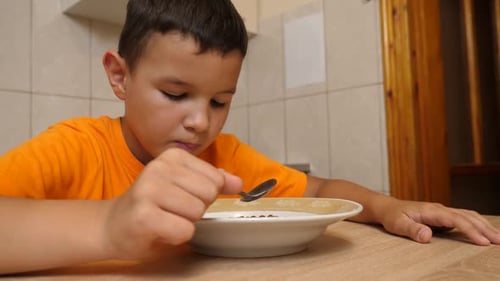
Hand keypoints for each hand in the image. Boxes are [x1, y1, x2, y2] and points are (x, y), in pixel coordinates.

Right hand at [101, 148, 241, 259]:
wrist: (113, 225)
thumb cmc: (151, 206)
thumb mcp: (183, 186)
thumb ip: (212, 181)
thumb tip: (239, 182)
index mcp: (172, 156)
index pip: (215, 179)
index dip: (204, 195)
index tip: (181, 196)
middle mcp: (159, 167)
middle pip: (208, 194)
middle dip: (196, 209)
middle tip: (172, 210)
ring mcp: (149, 190)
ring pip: (197, 212)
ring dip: (185, 222)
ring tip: (164, 218)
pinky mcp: (144, 215)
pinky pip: (184, 230)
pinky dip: (176, 236)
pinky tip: (158, 229)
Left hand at [377, 197, 499, 244]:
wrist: (388, 208)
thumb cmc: (392, 216)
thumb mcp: (397, 224)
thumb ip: (412, 230)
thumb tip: (427, 236)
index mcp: (431, 211)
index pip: (456, 219)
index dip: (470, 230)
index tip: (483, 241)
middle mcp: (440, 209)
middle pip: (467, 216)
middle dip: (485, 229)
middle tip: (499, 241)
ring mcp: (442, 212)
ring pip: (468, 216)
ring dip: (484, 225)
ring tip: (498, 237)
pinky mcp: (443, 216)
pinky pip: (464, 218)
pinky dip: (477, 224)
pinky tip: (484, 231)